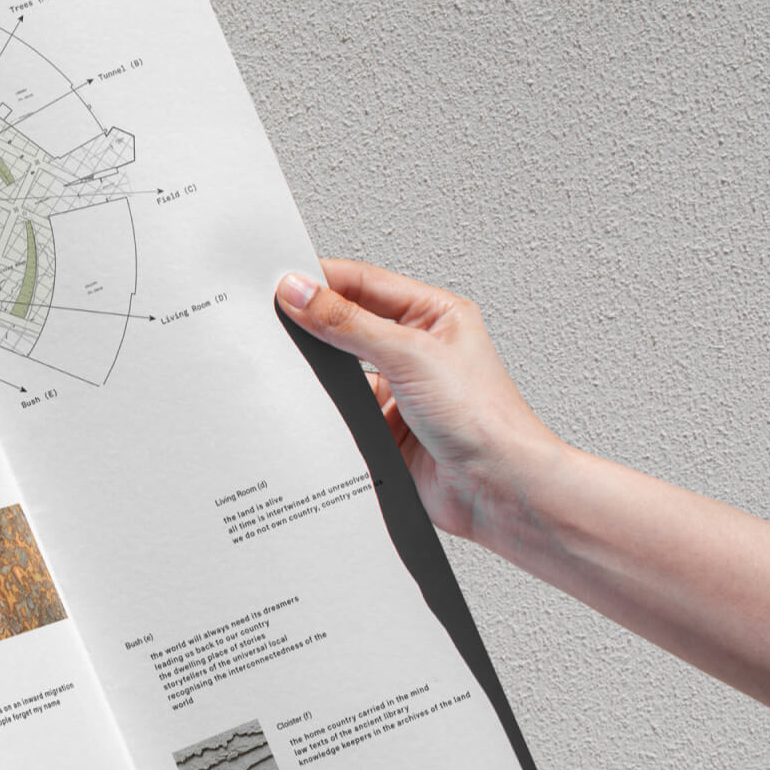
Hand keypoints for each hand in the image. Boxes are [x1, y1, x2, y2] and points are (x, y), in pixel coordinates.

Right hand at [275, 260, 562, 543]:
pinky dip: (322, 407)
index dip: (321, 279)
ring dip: (317, 369)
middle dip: (312, 322)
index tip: (279, 283)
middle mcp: (416, 348)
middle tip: (270, 318)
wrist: (499, 490)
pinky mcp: (383, 427)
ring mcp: (399, 389)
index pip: (365, 283)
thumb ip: (349, 323)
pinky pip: (340, 408)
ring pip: (340, 368)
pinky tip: (307, 405)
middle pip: (348, 322)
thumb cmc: (485, 419)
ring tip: (285, 363)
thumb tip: (301, 293)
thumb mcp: (411, 355)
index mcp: (434, 314)